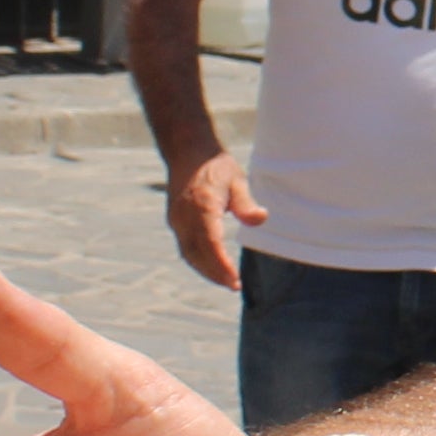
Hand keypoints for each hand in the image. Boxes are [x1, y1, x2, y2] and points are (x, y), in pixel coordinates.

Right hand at [168, 147, 267, 292]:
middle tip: (234, 285)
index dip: (222, 265)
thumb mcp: (237, 179)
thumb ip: (246, 203)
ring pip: (188, 253)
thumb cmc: (216, 166)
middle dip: (215, 273)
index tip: (235, 280)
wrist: (187, 150)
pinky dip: (197, 259)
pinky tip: (212, 265)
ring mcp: (176, 219)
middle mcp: (185, 216)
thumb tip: (261, 219)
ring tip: (225, 280)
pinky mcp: (174, 220)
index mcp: (201, 206)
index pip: (211, 244)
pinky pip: (184, 246)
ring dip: (205, 269)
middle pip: (197, 254)